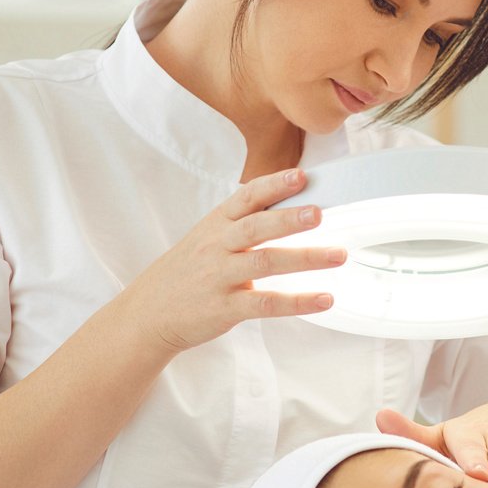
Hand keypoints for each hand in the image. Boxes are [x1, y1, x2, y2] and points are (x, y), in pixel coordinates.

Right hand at [127, 167, 345, 353]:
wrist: (148, 312)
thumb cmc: (188, 271)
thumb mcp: (207, 238)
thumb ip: (242, 223)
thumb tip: (291, 205)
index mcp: (216, 224)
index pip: (246, 198)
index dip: (274, 185)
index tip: (302, 175)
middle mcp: (218, 247)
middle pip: (256, 227)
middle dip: (289, 218)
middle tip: (320, 212)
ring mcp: (220, 277)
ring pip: (265, 262)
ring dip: (305, 258)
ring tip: (338, 255)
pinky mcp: (225, 308)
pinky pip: (266, 304)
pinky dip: (297, 302)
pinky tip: (325, 299)